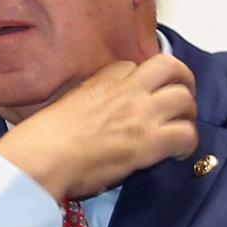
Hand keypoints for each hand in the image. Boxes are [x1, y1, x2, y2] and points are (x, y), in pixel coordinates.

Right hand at [0, 52, 196, 202]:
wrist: (38, 160)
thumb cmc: (39, 142)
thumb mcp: (61, 107)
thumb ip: (83, 103)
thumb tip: (92, 119)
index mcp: (100, 81)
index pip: (131, 66)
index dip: (140, 79)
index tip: (139, 92)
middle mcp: (125, 91)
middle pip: (171, 67)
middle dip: (182, 81)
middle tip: (179, 99)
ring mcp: (140, 114)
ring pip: (185, 97)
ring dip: (187, 113)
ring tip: (180, 127)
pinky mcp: (148, 141)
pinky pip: (186, 134)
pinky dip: (187, 144)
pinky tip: (176, 153)